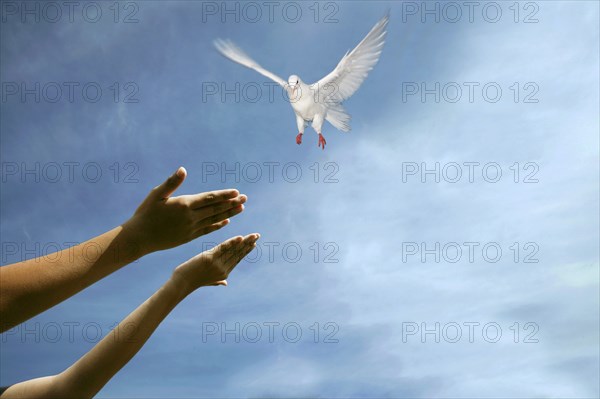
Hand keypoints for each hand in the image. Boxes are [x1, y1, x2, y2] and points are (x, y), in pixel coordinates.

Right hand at [124, 167, 245, 254]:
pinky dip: (218, 225)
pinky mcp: (189, 237)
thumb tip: (182, 169)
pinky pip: (207, 230)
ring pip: (214, 219)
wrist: (139, 238)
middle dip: (232, 203)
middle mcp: (190, 217)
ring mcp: (191, 228)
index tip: (236, 192)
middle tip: (245, 198)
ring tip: (241, 208)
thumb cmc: (145, 213)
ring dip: (229, 213)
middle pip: (216, 209)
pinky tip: (227, 221)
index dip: (224, 195)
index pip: (209, 198)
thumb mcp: (157, 194)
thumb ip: (172, 182)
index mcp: (184, 204)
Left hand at [170, 233, 259, 294]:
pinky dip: (232, 242)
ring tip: (253, 235)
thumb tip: (225, 284)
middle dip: (248, 244)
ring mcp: (217, 264)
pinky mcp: (210, 258)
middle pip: (238, 254)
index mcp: (224, 274)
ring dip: (244, 242)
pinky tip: (240, 237)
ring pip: (233, 250)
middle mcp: (223, 269)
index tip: (253, 244)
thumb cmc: (193, 280)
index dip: (245, 251)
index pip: (237, 260)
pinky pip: (223, 248)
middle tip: (257, 235)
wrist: (182, 283)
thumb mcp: (208, 281)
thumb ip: (218, 281)